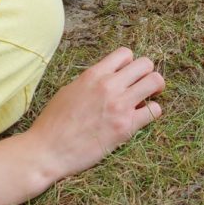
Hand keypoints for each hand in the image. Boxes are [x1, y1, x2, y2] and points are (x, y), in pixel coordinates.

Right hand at [26, 47, 164, 181]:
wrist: (48, 151)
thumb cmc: (54, 121)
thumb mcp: (70, 89)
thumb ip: (92, 80)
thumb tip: (110, 78)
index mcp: (94, 74)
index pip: (125, 53)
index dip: (129, 63)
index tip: (126, 75)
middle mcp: (109, 85)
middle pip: (146, 64)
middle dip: (147, 73)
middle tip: (142, 85)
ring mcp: (119, 105)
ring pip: (155, 82)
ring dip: (155, 89)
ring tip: (147, 97)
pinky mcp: (126, 127)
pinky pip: (154, 110)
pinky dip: (152, 111)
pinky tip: (141, 117)